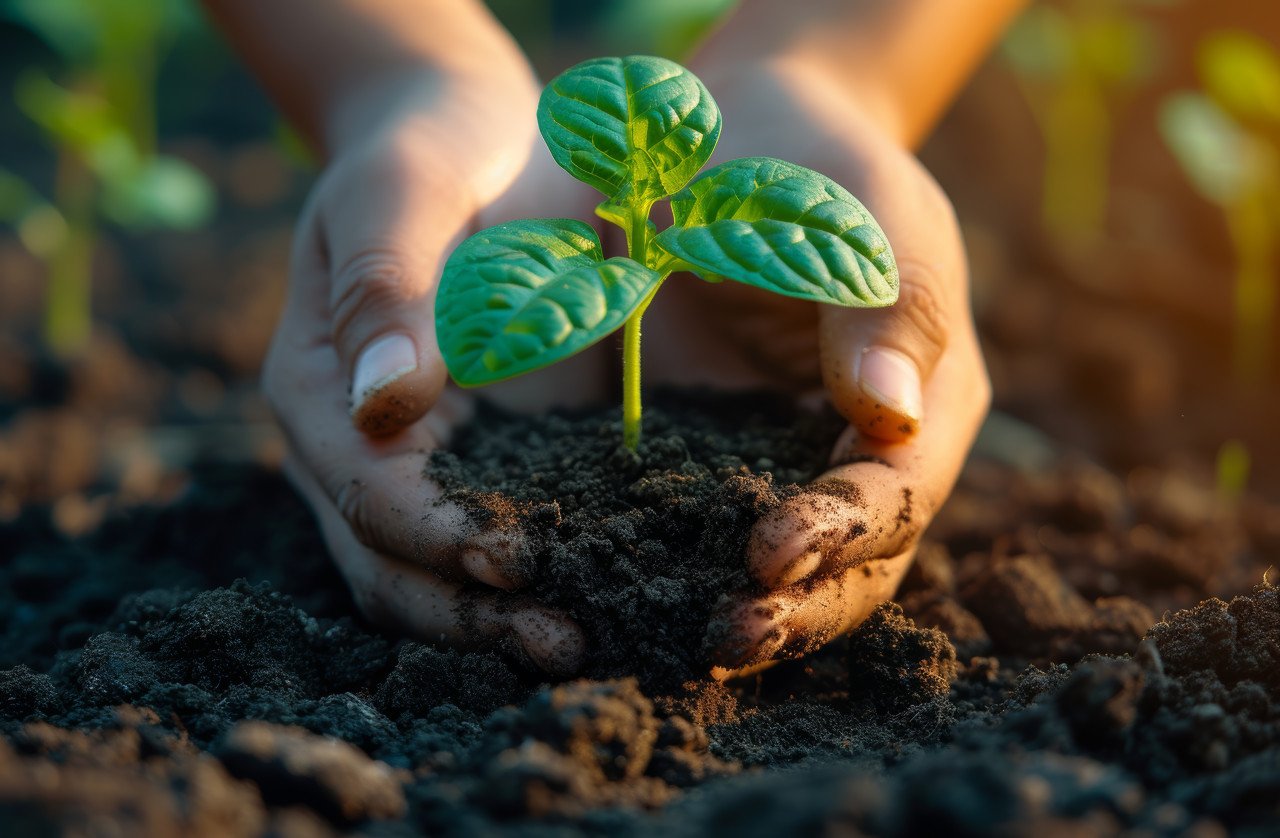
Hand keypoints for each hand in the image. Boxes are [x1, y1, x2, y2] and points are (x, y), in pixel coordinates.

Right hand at [263, 63, 602, 676]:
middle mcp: (358, 446)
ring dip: (504, 617)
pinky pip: (510, 533)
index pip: (366, 494)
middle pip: (393, 564)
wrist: (485, 144)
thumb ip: (384, 285)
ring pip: (440, 575)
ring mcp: (427, 460)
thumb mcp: (402, 189)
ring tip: (592, 636)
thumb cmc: (432, 149)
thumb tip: (381, 406)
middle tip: (565, 640)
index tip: (514, 561)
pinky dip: (549, 574)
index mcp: (319, 388)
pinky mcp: (496, 456)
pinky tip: (620, 584)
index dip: (436, 536)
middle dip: (470, 612)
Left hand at [642, 60, 990, 676]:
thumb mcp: (867, 211)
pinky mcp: (721, 458)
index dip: (842, 530)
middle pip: (860, 561)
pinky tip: (630, 594)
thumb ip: (886, 307)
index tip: (771, 554)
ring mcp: (794, 461)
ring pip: (796, 569)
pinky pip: (710, 528)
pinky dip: (684, 569)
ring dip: (755, 612)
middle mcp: (872, 450)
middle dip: (803, 606)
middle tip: (731, 637)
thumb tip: (890, 417)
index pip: (898, 489)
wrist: (744, 145)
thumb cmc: (817, 168)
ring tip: (693, 643)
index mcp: (930, 396)